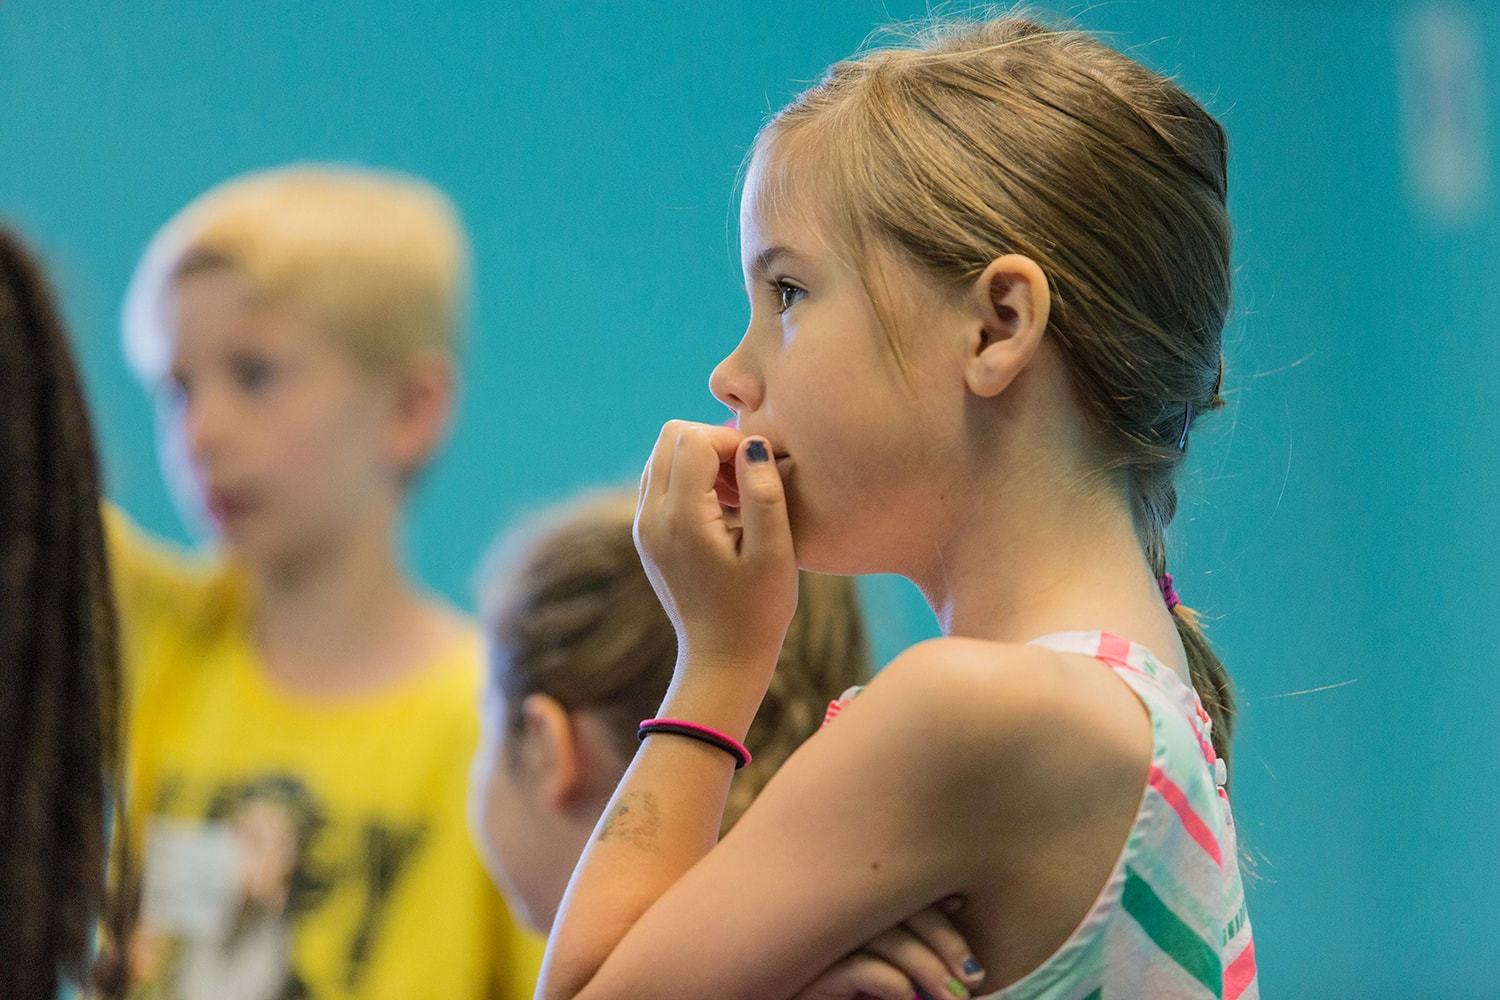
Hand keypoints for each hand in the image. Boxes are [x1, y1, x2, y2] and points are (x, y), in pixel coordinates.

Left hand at [634, 420, 797, 676]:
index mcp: (681, 519)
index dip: (733, 441)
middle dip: (714, 443)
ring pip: (663, 454)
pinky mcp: (647, 534)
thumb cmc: (757, 610)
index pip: (694, 439)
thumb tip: (753, 444)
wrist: (721, 658)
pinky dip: (690, 479)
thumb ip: (764, 493)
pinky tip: (722, 510)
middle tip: (747, 480)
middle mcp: (651, 517)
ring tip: (737, 497)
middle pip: (671, 436)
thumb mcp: (774, 553)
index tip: (759, 472)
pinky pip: (661, 480)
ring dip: (702, 460)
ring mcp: (644, 526)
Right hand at [792, 899, 985, 999]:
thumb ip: (921, 965)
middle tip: (972, 976)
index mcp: (858, 909)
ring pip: (884, 936)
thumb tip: (963, 959)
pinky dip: (890, 980)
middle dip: (943, 938)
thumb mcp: (901, 981)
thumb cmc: (859, 998)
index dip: (931, 891)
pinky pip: (859, 966)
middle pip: (896, 905)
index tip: (960, 904)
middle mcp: (838, 915)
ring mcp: (823, 942)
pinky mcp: (812, 975)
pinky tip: (908, 997)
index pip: (898, 886)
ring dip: (927, 966)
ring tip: (953, 997)